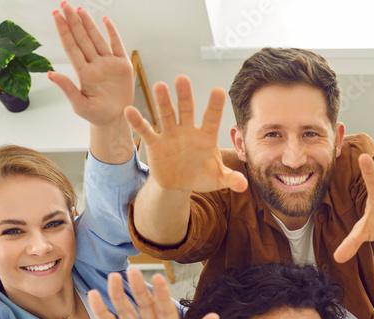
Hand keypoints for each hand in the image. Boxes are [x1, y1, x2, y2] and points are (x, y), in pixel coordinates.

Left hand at [50, 2, 132, 125]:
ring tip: (79, 9)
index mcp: (83, 73)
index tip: (56, 15)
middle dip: (72, 21)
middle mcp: (94, 65)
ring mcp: (108, 64)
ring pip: (96, 39)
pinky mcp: (122, 66)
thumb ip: (67, 89)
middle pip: (82, 39)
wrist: (115, 120)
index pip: (71, 47)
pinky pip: (117, 45)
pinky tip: (105, 20)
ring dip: (88, 23)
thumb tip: (51, 74)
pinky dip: (112, 32)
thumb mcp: (79, 105)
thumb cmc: (96, 114)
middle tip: (63, 4)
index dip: (64, 31)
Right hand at [88, 267, 217, 318]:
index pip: (164, 306)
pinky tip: (94, 296)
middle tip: (132, 270)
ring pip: (125, 310)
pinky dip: (102, 311)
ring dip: (118, 294)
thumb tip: (215, 316)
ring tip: (113, 278)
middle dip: (138, 288)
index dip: (161, 293)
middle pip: (143, 303)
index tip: (158, 278)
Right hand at [124, 76, 246, 193]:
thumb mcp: (217, 179)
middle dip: (185, 95)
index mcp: (206, 136)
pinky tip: (130, 110)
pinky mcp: (155, 143)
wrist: (179, 184)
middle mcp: (188, 131)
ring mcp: (170, 135)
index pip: (212, 118)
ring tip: (159, 86)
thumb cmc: (201, 176)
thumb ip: (230, 178)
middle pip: (187, 110)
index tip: (218, 90)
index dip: (215, 106)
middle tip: (182, 78)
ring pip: (166, 114)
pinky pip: (146, 130)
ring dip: (163, 101)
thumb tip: (243, 185)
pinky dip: (138, 122)